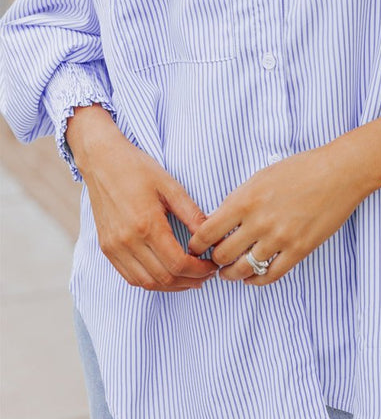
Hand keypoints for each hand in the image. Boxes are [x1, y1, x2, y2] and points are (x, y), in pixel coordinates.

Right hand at [68, 104, 218, 290]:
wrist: (102, 161)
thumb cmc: (137, 169)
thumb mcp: (170, 186)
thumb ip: (191, 213)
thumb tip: (211, 234)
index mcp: (146, 225)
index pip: (177, 263)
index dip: (198, 270)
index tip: (212, 265)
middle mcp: (127, 241)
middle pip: (163, 278)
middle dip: (189, 281)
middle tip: (206, 275)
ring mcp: (114, 247)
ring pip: (146, 283)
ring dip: (171, 286)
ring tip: (190, 278)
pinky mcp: (107, 248)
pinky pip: (130, 276)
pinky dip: (150, 282)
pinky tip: (166, 275)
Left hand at [186, 138, 371, 285]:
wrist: (339, 172)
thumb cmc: (300, 169)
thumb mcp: (261, 176)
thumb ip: (238, 199)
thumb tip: (217, 221)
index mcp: (245, 199)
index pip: (207, 232)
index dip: (197, 244)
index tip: (197, 247)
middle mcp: (259, 221)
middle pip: (222, 255)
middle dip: (214, 260)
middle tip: (213, 260)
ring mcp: (280, 238)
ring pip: (243, 270)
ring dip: (232, 274)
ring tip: (229, 272)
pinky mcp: (299, 250)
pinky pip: (270, 276)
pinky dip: (256, 280)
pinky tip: (251, 276)